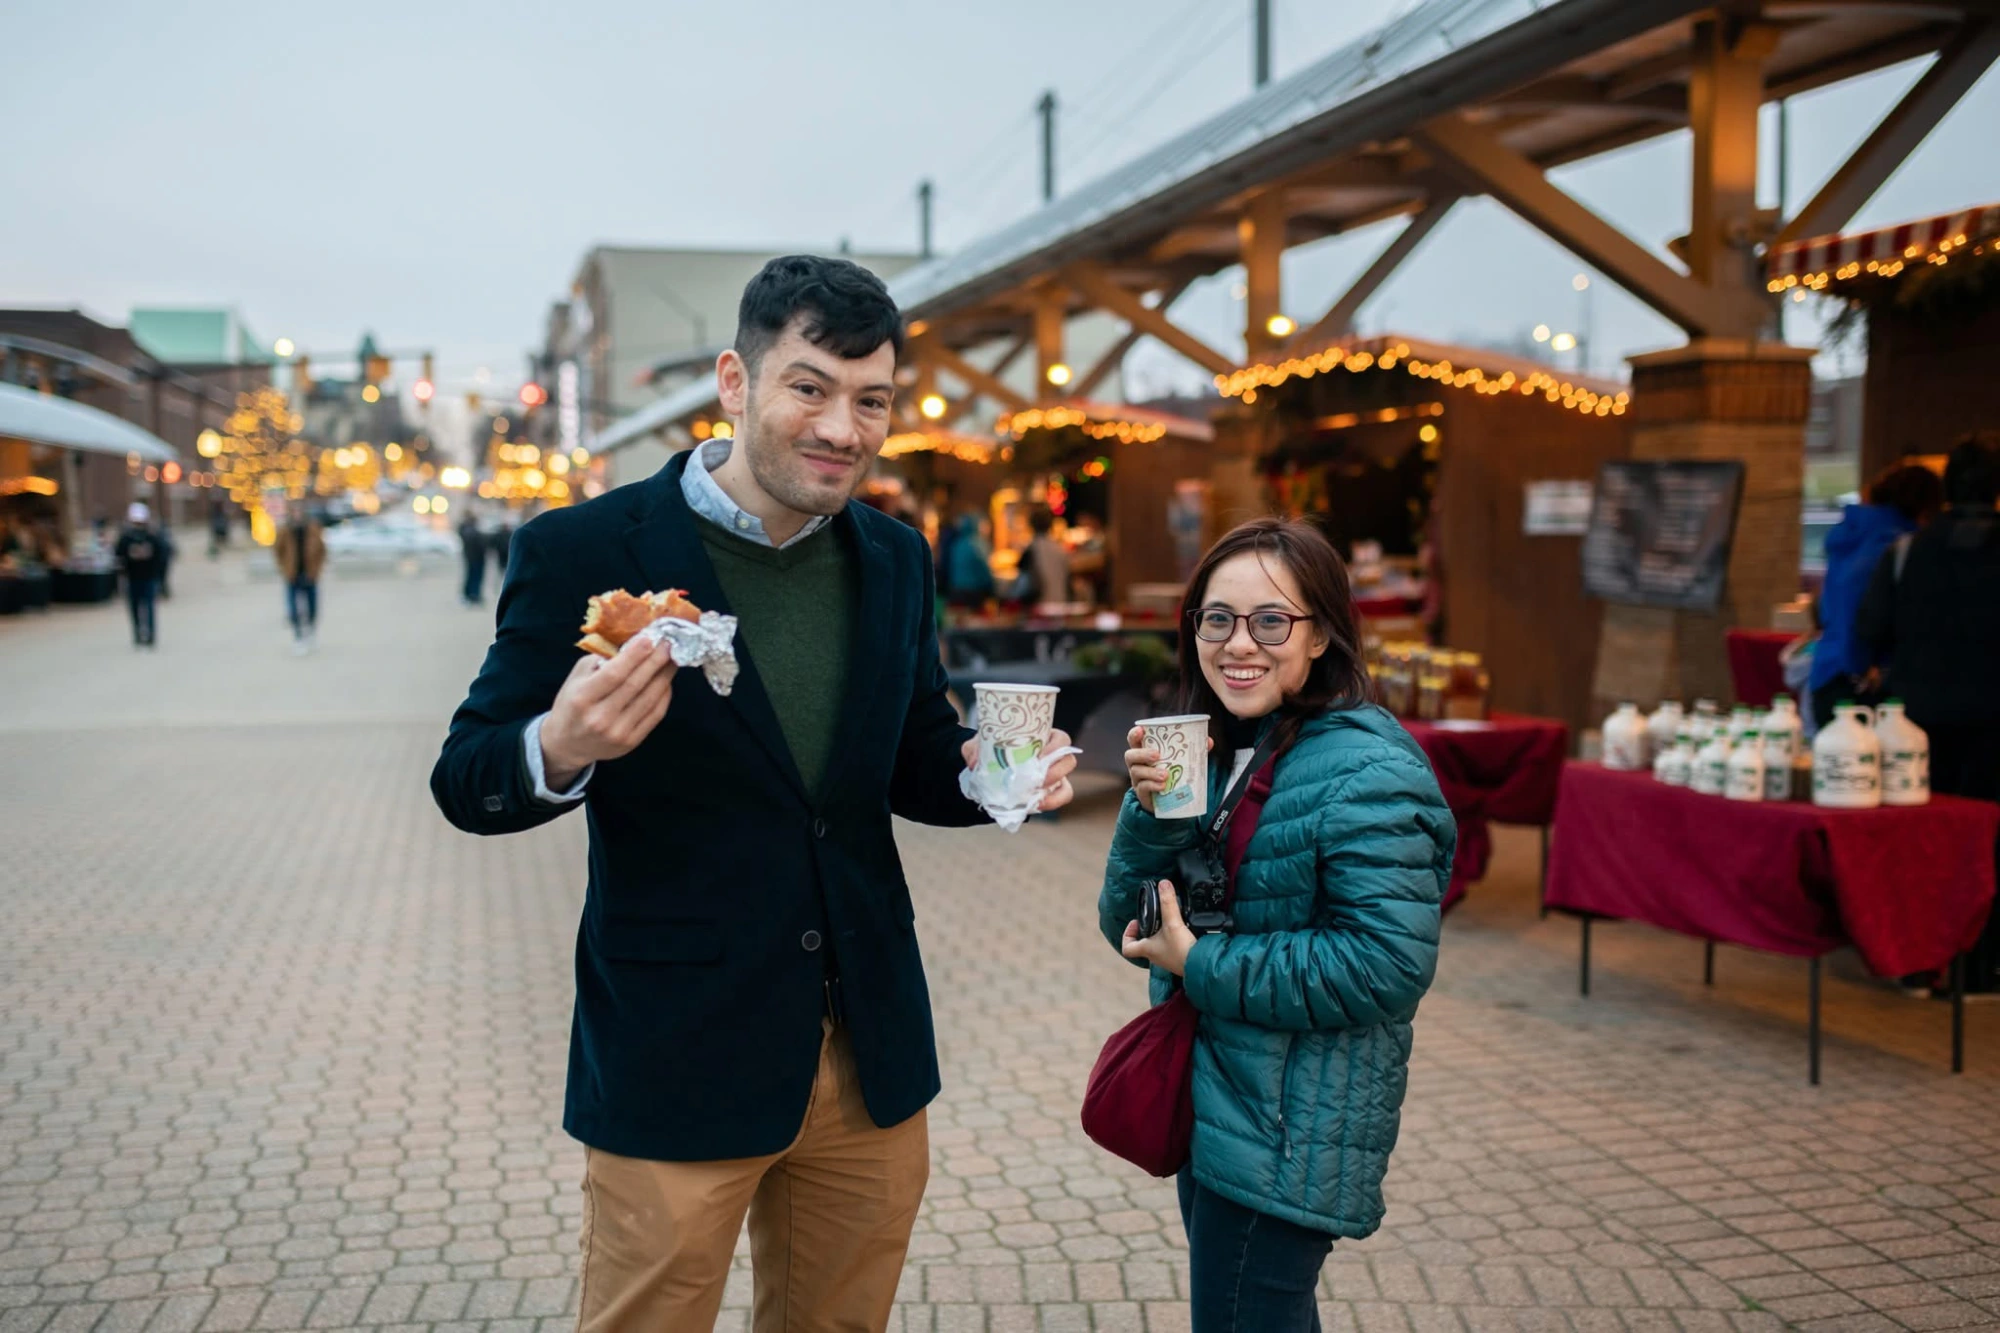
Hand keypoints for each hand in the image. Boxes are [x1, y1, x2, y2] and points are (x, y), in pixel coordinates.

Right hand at [540, 635, 676, 786]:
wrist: (568, 745)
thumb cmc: (572, 704)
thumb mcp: (576, 678)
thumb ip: (601, 661)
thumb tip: (634, 645)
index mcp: (582, 698)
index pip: (614, 674)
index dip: (634, 656)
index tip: (649, 639)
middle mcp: (600, 718)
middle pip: (635, 685)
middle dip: (655, 661)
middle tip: (669, 644)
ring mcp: (618, 732)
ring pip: (649, 699)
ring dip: (664, 676)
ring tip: (673, 659)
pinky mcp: (631, 742)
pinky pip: (655, 714)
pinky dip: (664, 695)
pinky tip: (666, 680)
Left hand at [959, 728, 1079, 811]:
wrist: (989, 768)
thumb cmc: (991, 750)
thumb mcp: (979, 746)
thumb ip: (974, 750)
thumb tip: (974, 762)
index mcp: (1043, 738)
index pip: (1062, 740)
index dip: (1056, 747)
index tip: (1041, 755)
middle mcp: (1053, 757)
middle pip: (1068, 761)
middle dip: (1056, 771)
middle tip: (1039, 779)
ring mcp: (1054, 776)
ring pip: (1066, 783)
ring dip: (1055, 791)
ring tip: (1037, 797)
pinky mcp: (1049, 793)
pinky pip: (1059, 798)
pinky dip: (1051, 803)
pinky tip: (1036, 806)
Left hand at [1121, 879, 1195, 975]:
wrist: (1201, 965)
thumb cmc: (1182, 951)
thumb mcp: (1173, 922)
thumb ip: (1168, 903)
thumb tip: (1163, 884)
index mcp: (1147, 949)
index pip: (1127, 948)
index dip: (1127, 934)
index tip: (1135, 922)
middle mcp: (1155, 956)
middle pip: (1143, 943)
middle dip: (1146, 929)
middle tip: (1154, 917)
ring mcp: (1167, 958)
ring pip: (1157, 945)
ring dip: (1160, 933)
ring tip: (1168, 920)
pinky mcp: (1179, 958)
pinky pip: (1171, 947)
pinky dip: (1174, 937)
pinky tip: (1183, 929)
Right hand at [1124, 726, 1212, 814]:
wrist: (1170, 802)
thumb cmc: (1172, 774)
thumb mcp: (1181, 761)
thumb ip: (1193, 750)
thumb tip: (1208, 741)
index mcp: (1144, 752)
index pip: (1133, 740)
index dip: (1134, 735)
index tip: (1141, 731)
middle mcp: (1137, 765)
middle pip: (1130, 755)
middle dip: (1142, 754)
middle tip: (1157, 755)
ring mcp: (1138, 780)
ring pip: (1136, 772)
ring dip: (1150, 772)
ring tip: (1165, 775)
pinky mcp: (1142, 794)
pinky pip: (1142, 788)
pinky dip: (1152, 786)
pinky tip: (1163, 786)